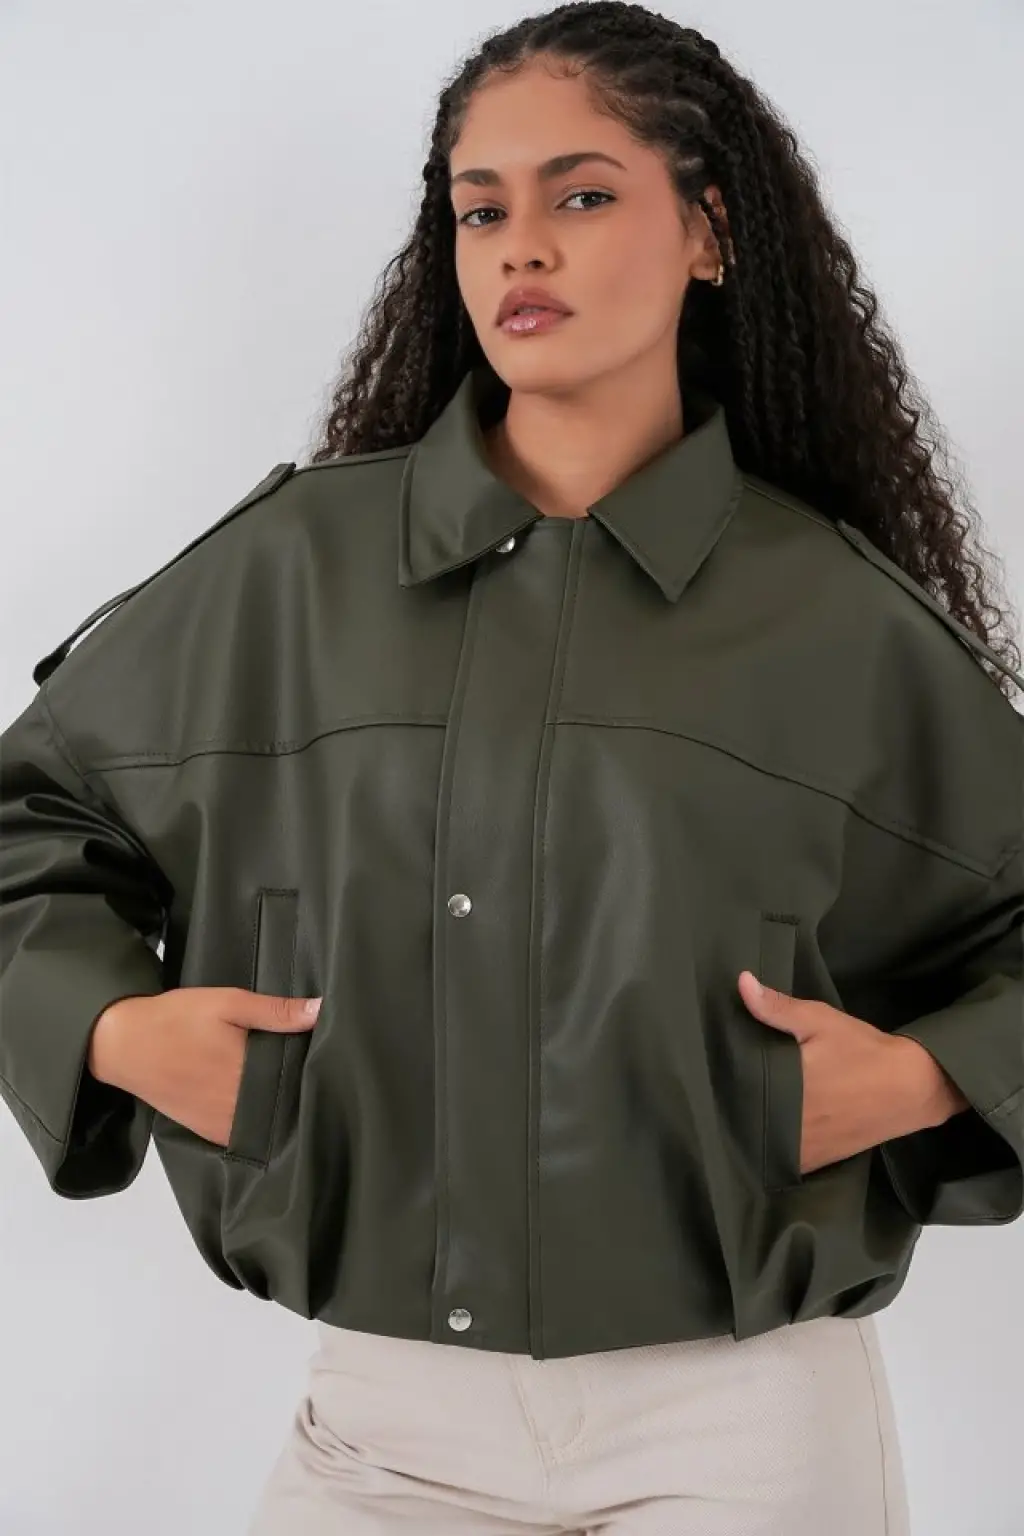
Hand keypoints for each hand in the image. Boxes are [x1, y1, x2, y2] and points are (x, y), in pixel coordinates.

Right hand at [87, 987, 321, 1146]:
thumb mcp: (227, 1003)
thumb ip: (275, 1011)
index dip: (314, 1073)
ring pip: (265, 1123)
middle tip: (316, 1074)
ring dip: (278, 1109)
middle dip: (299, 1092)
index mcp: (246, 1074)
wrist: (124, 1045)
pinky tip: (263, 1104)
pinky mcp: (206, 1131)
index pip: (297, 1083)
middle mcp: (236, 1106)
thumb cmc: (175, 1020)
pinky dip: (255, 1122)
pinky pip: (242, 1133)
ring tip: (290, 1088)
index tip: (328, 1062)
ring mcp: (220, 1124)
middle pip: (283, 1106)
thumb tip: (320, 1010)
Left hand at [736, 970, 956, 1176]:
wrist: (912, 1087)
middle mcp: (790, 1125)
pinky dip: (772, 1148)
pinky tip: (766, 1130)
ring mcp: (804, 1149)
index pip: (736, 1091)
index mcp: (786, 1090)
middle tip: (720, 1088)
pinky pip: (782, 1159)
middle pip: (746, 1119)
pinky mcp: (818, 1161)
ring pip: (762, 1142)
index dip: (722, 1082)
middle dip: (734, 1105)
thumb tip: (741, 983)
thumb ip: (777, 1007)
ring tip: (736, 1109)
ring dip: (752, 1128)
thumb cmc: (863, 1051)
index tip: (710, 1070)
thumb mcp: (820, 1020)